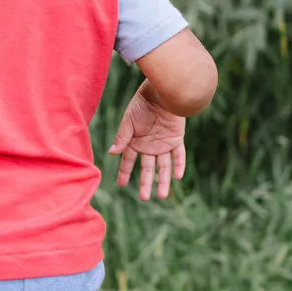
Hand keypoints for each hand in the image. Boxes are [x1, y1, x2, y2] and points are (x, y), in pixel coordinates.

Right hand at [108, 83, 185, 200]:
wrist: (161, 92)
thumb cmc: (142, 105)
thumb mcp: (129, 122)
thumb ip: (122, 138)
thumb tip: (111, 153)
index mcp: (135, 142)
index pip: (128, 161)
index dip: (124, 173)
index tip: (121, 185)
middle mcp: (149, 146)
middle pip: (147, 168)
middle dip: (145, 183)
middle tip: (144, 198)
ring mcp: (163, 143)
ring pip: (163, 166)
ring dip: (163, 180)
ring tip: (161, 195)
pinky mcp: (176, 139)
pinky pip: (179, 155)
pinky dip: (179, 165)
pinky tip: (177, 176)